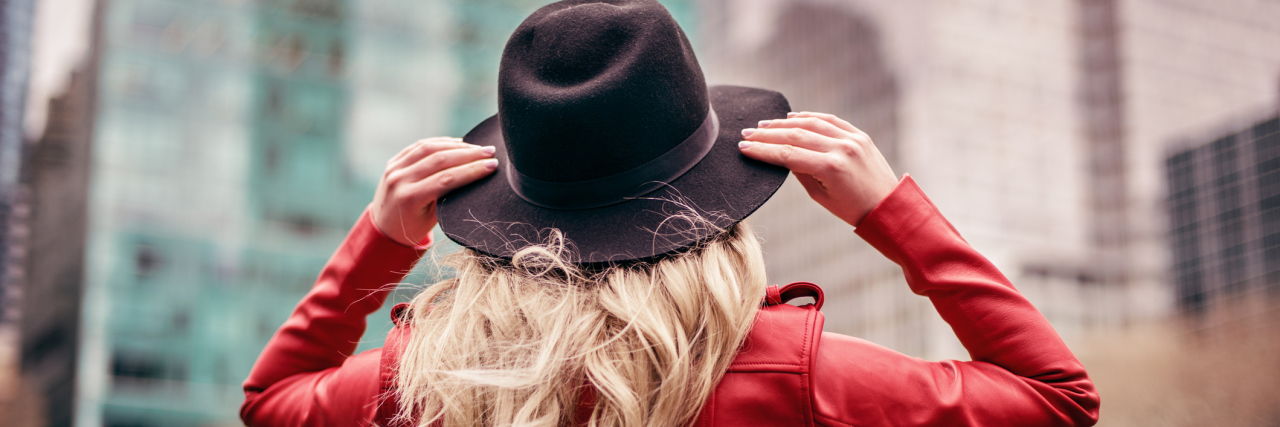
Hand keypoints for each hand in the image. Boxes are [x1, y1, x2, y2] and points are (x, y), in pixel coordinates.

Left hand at [370, 137, 497, 246]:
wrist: (383, 230)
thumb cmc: (413, 229)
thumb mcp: (433, 218)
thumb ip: (448, 196)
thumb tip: (474, 175)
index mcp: (409, 198)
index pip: (447, 178)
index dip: (472, 170)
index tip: (492, 165)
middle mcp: (399, 180)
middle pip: (439, 159)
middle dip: (469, 154)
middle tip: (491, 152)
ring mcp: (394, 168)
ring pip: (430, 148)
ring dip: (457, 145)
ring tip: (477, 147)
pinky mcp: (393, 162)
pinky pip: (419, 146)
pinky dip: (440, 142)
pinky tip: (457, 143)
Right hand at [737, 111, 897, 226]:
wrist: (889, 206)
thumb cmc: (853, 209)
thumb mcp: (820, 196)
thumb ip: (800, 172)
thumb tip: (780, 155)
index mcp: (831, 167)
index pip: (788, 154)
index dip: (763, 150)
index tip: (744, 147)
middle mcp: (841, 148)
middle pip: (795, 135)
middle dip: (768, 134)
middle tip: (747, 134)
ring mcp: (852, 138)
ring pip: (811, 123)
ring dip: (784, 123)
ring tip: (764, 125)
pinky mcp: (859, 135)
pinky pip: (829, 120)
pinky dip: (809, 117)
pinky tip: (792, 117)